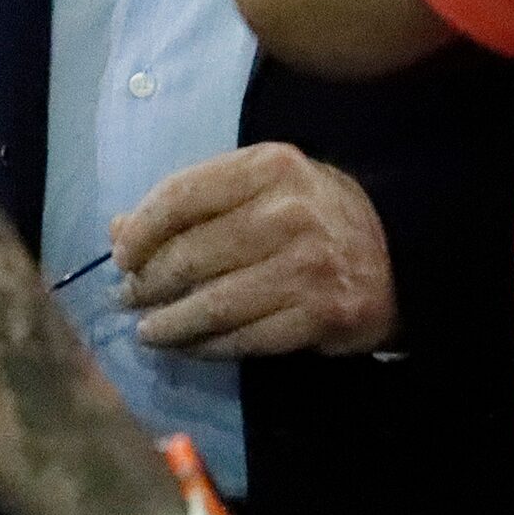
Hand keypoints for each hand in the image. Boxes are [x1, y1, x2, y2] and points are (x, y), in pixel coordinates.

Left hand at [108, 144, 393, 359]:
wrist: (395, 252)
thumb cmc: (310, 211)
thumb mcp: (258, 185)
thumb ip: (193, 201)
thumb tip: (118, 230)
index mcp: (267, 167)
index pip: (182, 196)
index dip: (141, 230)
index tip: (119, 255)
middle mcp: (287, 214)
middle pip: (191, 256)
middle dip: (148, 283)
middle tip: (128, 298)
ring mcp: (306, 268)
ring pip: (213, 305)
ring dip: (169, 324)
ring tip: (148, 331)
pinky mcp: (319, 316)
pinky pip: (244, 338)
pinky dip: (206, 347)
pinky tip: (188, 347)